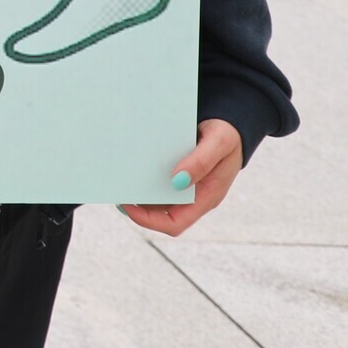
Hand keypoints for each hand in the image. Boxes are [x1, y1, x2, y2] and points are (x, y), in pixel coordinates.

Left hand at [121, 119, 242, 235]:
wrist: (231, 124)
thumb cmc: (228, 134)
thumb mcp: (218, 143)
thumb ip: (200, 162)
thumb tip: (177, 182)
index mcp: (206, 197)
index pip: (175, 224)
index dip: (148, 220)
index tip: (127, 205)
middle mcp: (194, 197)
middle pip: (160, 213)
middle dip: (137, 205)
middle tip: (115, 188)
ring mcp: (186, 187)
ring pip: (157, 199)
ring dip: (138, 191)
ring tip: (118, 176)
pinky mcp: (178, 173)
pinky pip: (157, 182)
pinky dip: (144, 177)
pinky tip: (131, 166)